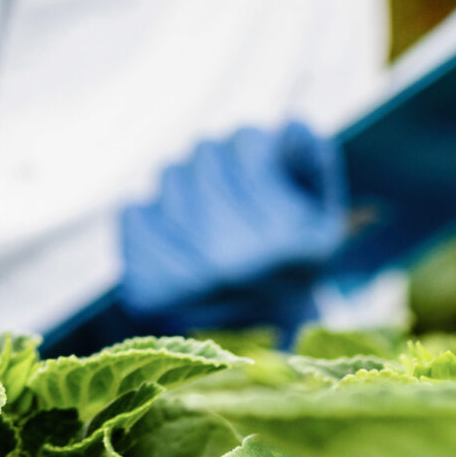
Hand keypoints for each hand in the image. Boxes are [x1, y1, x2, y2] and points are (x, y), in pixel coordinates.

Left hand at [117, 122, 346, 336]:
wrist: (264, 330)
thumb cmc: (293, 251)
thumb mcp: (323, 206)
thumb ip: (312, 157)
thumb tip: (288, 127)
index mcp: (284, 237)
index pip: (246, 141)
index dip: (253, 145)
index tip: (261, 165)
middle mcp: (233, 260)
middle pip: (204, 152)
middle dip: (219, 160)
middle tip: (231, 182)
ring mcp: (186, 279)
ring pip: (169, 175)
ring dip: (188, 182)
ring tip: (208, 207)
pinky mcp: (147, 290)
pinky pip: (132, 212)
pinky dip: (152, 211)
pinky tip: (177, 230)